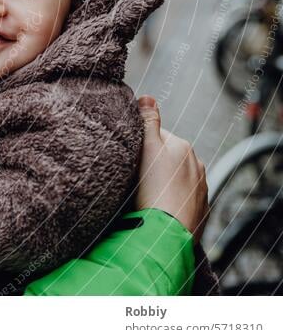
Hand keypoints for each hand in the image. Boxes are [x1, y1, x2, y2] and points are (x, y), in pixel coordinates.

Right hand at [135, 96, 208, 241]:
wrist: (166, 232)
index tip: (129, 157)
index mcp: (183, 147)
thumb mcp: (147, 149)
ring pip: (175, 178)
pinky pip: (181, 199)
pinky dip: (170, 200)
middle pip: (167, 157)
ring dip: (162, 182)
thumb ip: (148, 121)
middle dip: (153, 164)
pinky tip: (157, 207)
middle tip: (134, 177)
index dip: (140, 145)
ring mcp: (200, 189)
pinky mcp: (199, 210)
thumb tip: (148, 97)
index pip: (158, 136)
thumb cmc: (153, 188)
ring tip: (144, 195)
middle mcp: (196, 165)